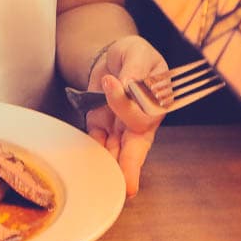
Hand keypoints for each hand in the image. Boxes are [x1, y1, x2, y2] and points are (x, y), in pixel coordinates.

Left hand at [84, 34, 167, 196]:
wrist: (115, 56)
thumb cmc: (134, 54)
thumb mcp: (137, 53)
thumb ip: (135, 68)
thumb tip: (127, 84)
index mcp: (155, 105)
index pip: (142, 114)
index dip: (124, 103)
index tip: (110, 81)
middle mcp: (138, 122)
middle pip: (136, 149)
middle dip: (130, 168)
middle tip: (128, 187)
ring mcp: (119, 126)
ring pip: (115, 152)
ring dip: (108, 166)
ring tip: (101, 181)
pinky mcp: (99, 124)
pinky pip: (95, 141)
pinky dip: (91, 152)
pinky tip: (86, 163)